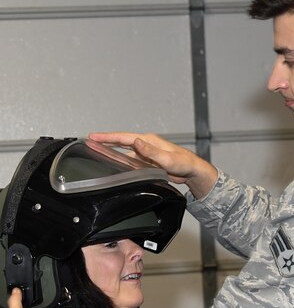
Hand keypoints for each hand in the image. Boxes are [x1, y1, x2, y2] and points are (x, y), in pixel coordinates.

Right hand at [88, 131, 217, 198]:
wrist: (192, 171)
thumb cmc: (183, 163)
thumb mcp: (167, 158)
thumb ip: (151, 151)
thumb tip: (136, 141)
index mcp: (148, 140)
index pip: (123, 137)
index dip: (107, 137)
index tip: (93, 136)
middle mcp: (145, 145)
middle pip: (120, 142)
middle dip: (104, 141)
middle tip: (89, 141)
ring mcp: (145, 153)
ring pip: (123, 152)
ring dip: (110, 151)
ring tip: (95, 151)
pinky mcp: (146, 162)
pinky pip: (129, 160)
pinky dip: (119, 160)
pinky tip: (113, 163)